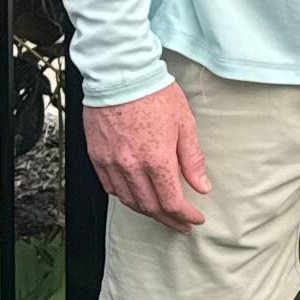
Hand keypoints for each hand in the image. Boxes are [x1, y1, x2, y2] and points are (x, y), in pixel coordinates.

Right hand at [84, 82, 211, 229]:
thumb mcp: (185, 123)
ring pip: (128, 201)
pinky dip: (125, 197)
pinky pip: (110, 187)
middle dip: (169, 220)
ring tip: (162, 214)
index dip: (186, 216)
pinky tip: (136, 196)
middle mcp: (131, 166)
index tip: (196, 219)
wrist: (120, 74)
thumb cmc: (154, 93)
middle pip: (150, 207)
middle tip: (182, 224)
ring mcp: (111, 163)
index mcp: (156, 159)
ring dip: (147, 212)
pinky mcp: (96, 156)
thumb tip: (202, 186)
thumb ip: (193, 159)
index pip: (172, 202)